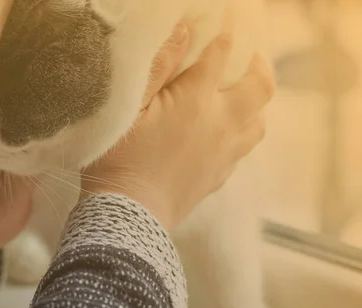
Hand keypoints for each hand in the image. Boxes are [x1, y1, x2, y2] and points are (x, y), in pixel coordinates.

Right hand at [81, 15, 273, 229]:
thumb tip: (184, 31)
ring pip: (258, 122)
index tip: (228, 20)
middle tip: (254, 57)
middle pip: (259, 88)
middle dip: (260, 66)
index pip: (220, 55)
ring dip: (257, 103)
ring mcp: (224, 152)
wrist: (128, 215)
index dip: (226, 33)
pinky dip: (243, 132)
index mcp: (196, 100)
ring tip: (246, 96)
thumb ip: (158, 67)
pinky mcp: (219, 176)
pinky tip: (228, 133)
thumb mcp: (129, 107)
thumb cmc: (119, 158)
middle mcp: (220, 123)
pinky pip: (243, 148)